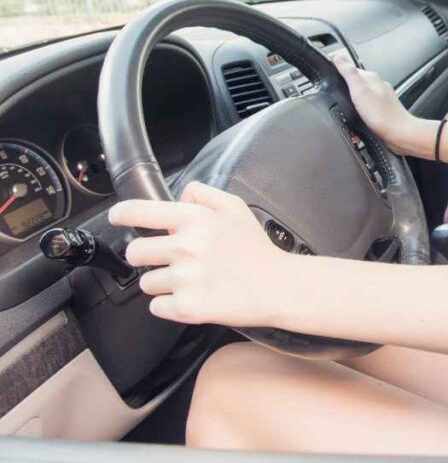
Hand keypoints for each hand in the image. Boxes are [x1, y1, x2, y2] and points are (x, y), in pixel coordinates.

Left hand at [108, 182, 289, 326]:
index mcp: (194, 220)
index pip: (139, 212)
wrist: (277, 286)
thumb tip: (179, 197)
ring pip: (146, 282)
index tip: (117, 217)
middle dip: (149, 255)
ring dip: (162, 282)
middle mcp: (185, 247)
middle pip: (135, 252)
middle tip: (172, 258)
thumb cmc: (255, 249)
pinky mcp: (186, 307)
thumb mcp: (235, 207)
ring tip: (191, 279)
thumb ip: (203, 194)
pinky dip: (170, 304)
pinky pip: (156, 307)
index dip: (121, 214)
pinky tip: (193, 295)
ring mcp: (184, 279)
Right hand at [332, 52, 423, 153]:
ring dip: (354, 101)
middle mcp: (378, 86)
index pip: (351, 69)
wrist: (399, 134)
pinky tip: (359, 118)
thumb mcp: (359, 90)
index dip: (340, 73)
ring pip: (363, 95)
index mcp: (371, 78)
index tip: (331, 78)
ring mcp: (382, 98)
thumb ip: (349, 73)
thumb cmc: (382, 115)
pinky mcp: (383, 110)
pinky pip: (368, 107)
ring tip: (348, 109)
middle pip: (357, 82)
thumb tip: (338, 56)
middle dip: (346, 89)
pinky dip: (361, 112)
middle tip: (337, 97)